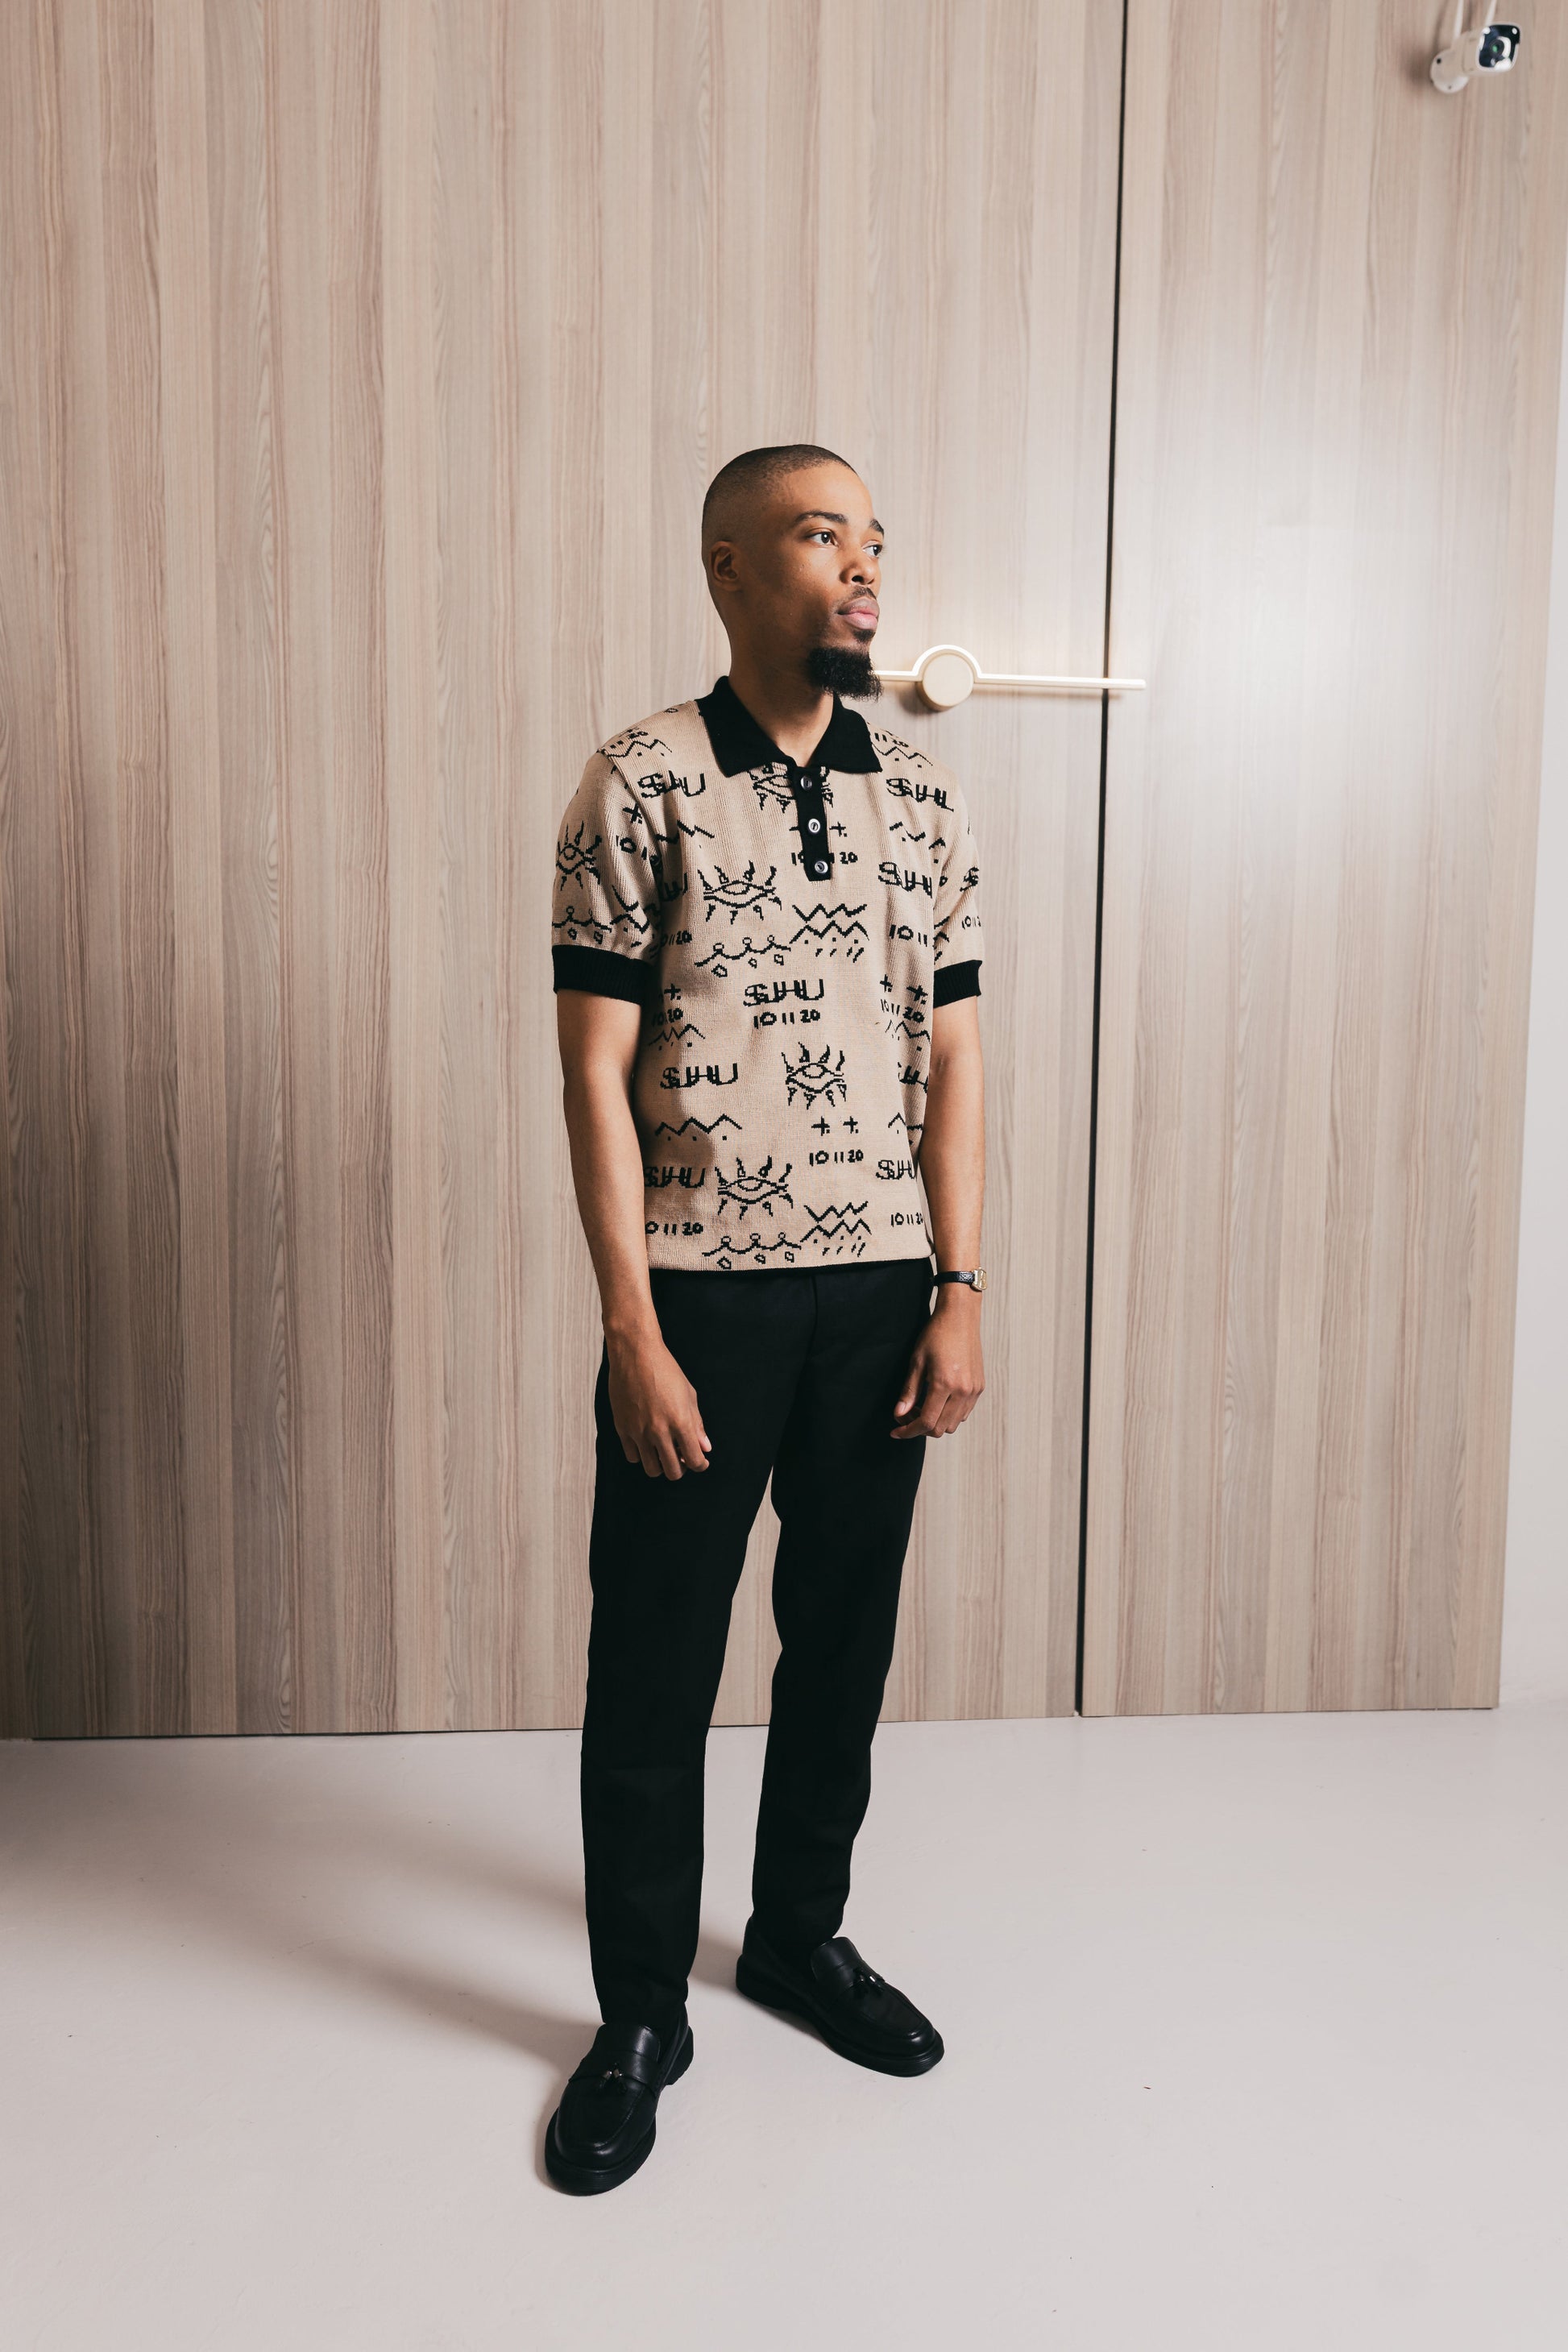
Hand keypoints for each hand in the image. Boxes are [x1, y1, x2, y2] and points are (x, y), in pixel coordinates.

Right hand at [606, 1329, 712, 1477]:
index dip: (700, 1464)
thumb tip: (704, 1448)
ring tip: (664, 1451)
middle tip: (681, 1456)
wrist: (636, 1353)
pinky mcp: (622, 1428)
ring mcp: (639, 1431)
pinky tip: (647, 1442)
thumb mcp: (689, 1395)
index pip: (695, 1461)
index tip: (700, 1460)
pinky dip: (642, 1454)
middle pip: (673, 1471)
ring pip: (652, 1469)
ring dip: (661, 1464)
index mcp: (681, 1422)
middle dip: (681, 1468)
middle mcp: (659, 1431)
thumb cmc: (665, 1370)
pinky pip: (633, 1456)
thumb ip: (697, 1424)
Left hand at [889, 1293, 984, 1439]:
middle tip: (906, 1414)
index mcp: (945, 1384)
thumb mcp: (916, 1362)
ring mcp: (973, 1390)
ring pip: (953, 1424)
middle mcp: (963, 1391)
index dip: (908, 1431)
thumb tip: (899, 1414)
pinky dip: (949, 1414)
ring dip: (935, 1422)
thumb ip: (909, 1391)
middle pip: (940, 1428)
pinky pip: (964, 1413)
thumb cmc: (936, 1335)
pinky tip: (937, 1400)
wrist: (960, 1318)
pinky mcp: (979, 1387)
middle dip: (920, 1427)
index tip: (896, 1431)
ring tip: (922, 1406)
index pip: (927, 1422)